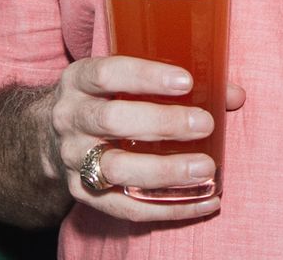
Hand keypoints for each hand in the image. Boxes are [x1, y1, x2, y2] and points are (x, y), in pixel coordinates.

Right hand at [48, 55, 235, 221]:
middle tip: (204, 124)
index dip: (146, 76)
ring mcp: (73, 159)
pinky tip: (204, 202)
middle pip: (111, 120)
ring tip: (206, 169)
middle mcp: (71, 118)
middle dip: (161, 123)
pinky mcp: (83, 194)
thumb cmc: (103, 101)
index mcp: (79, 80)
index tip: (186, 81)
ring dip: (165, 171)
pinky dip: (168, 208)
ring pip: (116, 168)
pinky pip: (126, 207)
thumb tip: (233, 94)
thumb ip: (173, 83)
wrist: (48, 138)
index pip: (108, 74)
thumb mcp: (121, 81)